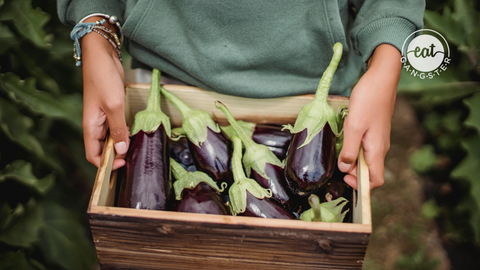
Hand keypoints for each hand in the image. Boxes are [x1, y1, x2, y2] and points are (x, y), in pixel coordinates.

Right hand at [81, 17, 128, 169]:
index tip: (122, 165)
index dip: (105, 164)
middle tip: (133, 159)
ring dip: (121, 144)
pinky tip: (135, 134)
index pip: (93, 155)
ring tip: (136, 149)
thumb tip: (120, 151)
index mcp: (90, 126)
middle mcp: (95, 124)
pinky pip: (116, 127)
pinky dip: (124, 132)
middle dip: (115, 156)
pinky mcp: (111, 109)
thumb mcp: (114, 105)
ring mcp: (103, 117)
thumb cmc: (103, 78)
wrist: (102, 55)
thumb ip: (117, 129)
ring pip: (110, 138)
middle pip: (102, 149)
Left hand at [338, 44, 401, 189]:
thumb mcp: (354, 126)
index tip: (345, 178)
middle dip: (353, 171)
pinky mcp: (374, 130)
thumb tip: (345, 168)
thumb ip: (349, 150)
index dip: (361, 185)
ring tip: (338, 148)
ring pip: (365, 158)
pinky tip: (344, 138)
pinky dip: (353, 148)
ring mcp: (377, 138)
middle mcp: (380, 147)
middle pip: (368, 170)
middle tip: (336, 161)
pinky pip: (364, 146)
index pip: (376, 180)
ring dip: (352, 158)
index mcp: (377, 150)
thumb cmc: (369, 100)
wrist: (381, 78)